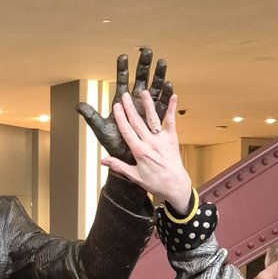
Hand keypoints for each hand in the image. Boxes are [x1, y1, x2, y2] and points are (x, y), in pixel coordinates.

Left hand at [77, 48, 171, 162]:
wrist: (125, 158)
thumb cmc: (113, 144)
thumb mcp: (101, 129)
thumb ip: (91, 116)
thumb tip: (77, 105)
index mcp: (122, 103)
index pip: (121, 81)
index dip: (122, 70)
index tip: (123, 56)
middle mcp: (135, 103)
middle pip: (141, 80)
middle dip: (144, 66)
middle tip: (147, 51)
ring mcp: (147, 109)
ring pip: (155, 88)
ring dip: (159, 75)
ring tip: (162, 62)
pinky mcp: (156, 119)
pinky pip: (162, 105)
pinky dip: (166, 95)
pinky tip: (169, 84)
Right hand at [102, 87, 193, 211]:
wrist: (174, 185)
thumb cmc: (155, 182)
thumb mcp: (134, 176)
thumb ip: (119, 166)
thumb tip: (103, 161)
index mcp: (139, 152)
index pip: (127, 132)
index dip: (121, 118)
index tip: (116, 107)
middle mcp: (149, 143)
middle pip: (137, 122)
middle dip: (130, 108)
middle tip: (124, 96)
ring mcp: (161, 139)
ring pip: (152, 119)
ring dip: (147, 105)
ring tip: (142, 92)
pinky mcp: (172, 138)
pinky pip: (171, 121)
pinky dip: (172, 109)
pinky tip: (173, 97)